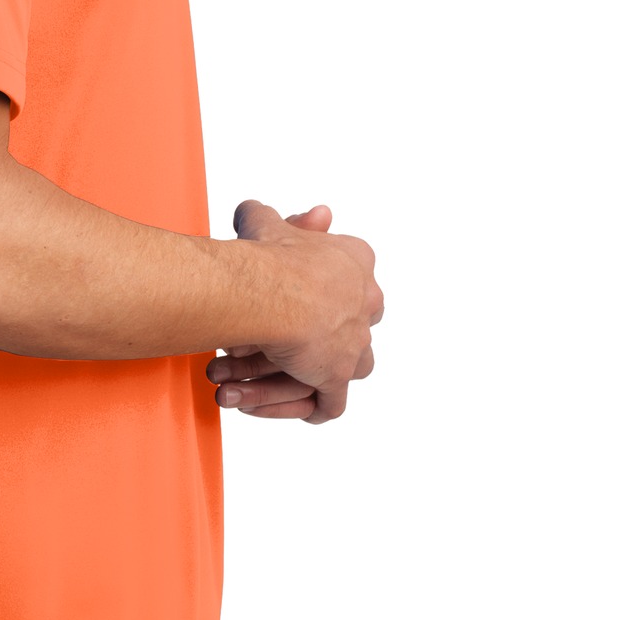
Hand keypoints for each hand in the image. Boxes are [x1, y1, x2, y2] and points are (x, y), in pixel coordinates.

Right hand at [206, 204, 369, 420]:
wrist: (269, 290)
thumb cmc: (269, 255)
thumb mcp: (265, 223)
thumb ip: (264, 216)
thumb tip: (253, 210)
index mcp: (356, 260)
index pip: (347, 278)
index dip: (316, 289)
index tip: (280, 293)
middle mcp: (365, 302)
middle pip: (354, 324)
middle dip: (318, 336)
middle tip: (270, 340)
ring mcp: (356, 344)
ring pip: (347, 368)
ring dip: (304, 376)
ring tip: (260, 379)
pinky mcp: (338, 379)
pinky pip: (327, 405)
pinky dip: (301, 408)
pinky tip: (268, 406)